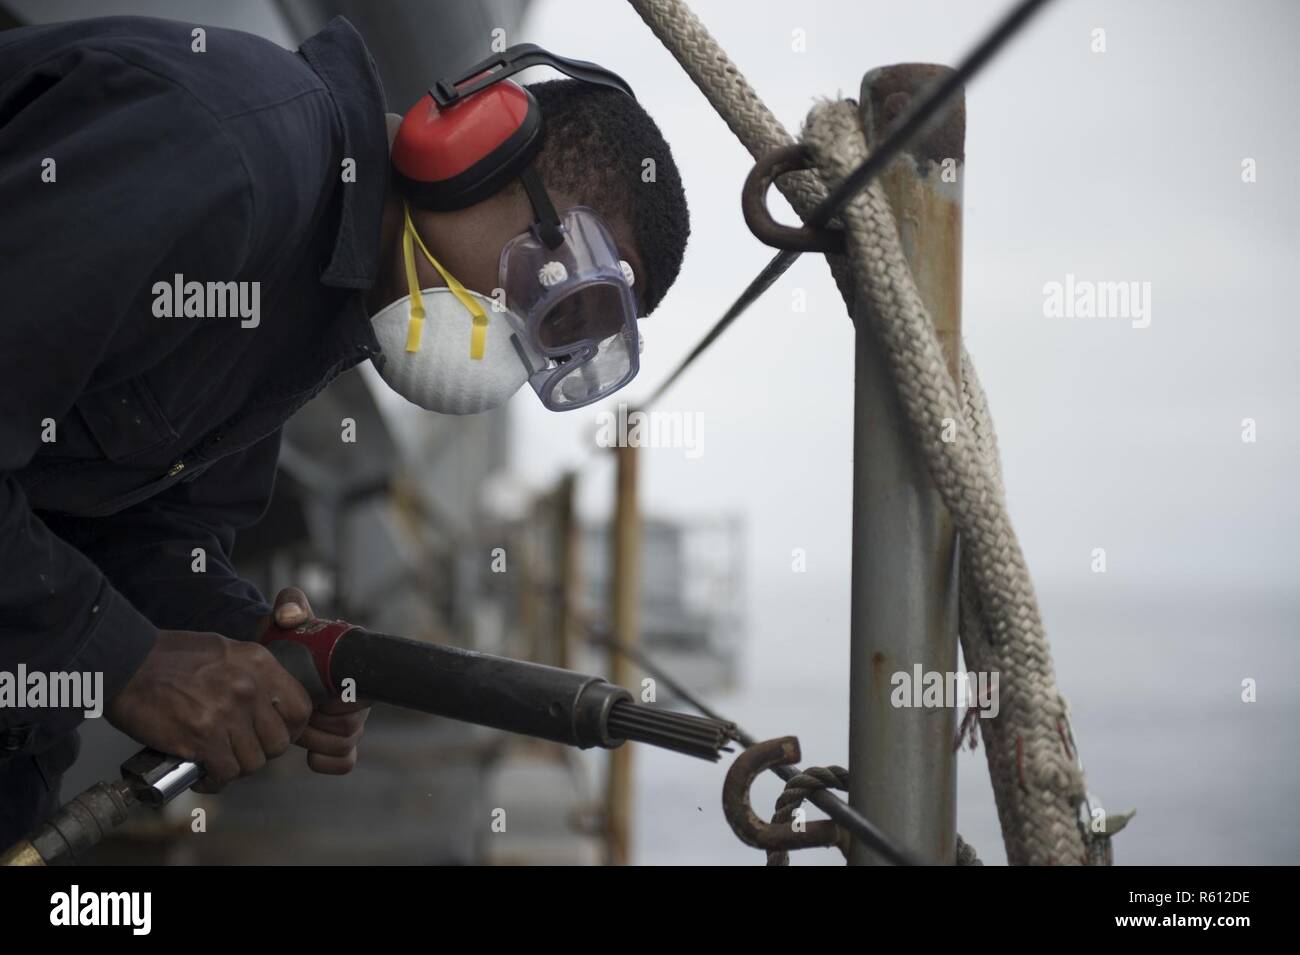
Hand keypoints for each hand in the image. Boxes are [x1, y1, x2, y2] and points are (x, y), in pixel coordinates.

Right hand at [106, 629, 312, 792]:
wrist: (125, 662)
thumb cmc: (169, 656)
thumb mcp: (225, 651)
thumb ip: (251, 675)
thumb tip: (267, 704)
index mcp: (260, 664)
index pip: (300, 709)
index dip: (291, 729)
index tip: (273, 735)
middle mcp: (249, 689)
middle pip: (279, 742)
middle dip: (260, 752)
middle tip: (239, 750)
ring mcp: (227, 714)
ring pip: (253, 763)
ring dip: (235, 768)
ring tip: (217, 761)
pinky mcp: (202, 737)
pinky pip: (225, 773)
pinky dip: (214, 781)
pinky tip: (203, 774)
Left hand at [263, 587, 369, 774]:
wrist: (268, 658)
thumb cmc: (281, 638)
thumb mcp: (283, 617)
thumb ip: (289, 605)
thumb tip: (290, 616)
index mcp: (354, 670)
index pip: (360, 699)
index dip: (335, 703)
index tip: (314, 695)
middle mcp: (358, 698)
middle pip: (350, 728)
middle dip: (317, 724)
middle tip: (294, 712)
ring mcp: (348, 722)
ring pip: (344, 745)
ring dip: (314, 741)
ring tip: (292, 725)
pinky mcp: (335, 742)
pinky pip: (344, 762)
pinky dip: (326, 761)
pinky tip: (306, 753)